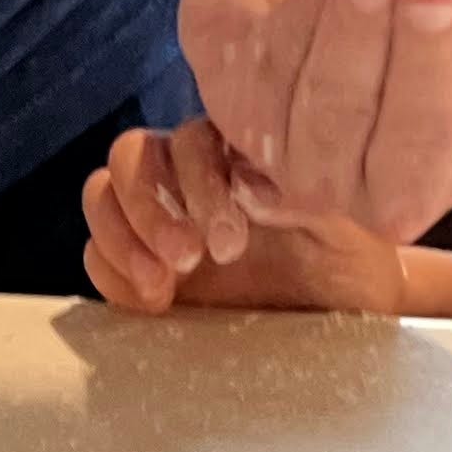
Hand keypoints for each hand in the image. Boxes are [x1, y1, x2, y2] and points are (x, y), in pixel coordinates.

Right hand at [82, 118, 408, 315]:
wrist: (348, 311)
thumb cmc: (353, 256)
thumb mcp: (348, 224)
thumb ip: (306, 195)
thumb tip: (252, 188)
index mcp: (236, 151)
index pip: (188, 139)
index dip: (197, 186)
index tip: (230, 244)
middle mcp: (192, 177)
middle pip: (133, 157)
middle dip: (149, 208)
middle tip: (187, 260)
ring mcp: (162, 221)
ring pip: (104, 195)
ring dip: (120, 236)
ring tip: (161, 287)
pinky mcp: (145, 269)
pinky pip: (98, 254)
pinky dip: (111, 273)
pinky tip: (154, 302)